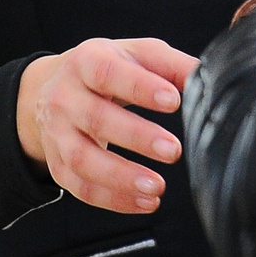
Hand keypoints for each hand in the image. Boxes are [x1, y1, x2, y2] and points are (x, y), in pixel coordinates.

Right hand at [16, 38, 197, 214]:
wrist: (50, 86)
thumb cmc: (106, 70)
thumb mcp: (136, 54)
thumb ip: (171, 65)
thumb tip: (205, 78)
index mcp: (86, 62)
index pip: (109, 73)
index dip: (140, 87)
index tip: (173, 101)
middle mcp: (65, 97)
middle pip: (96, 118)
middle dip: (136, 137)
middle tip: (173, 151)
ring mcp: (57, 133)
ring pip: (83, 159)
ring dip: (121, 177)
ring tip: (157, 186)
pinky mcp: (57, 164)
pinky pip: (81, 187)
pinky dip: (113, 200)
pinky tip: (144, 202)